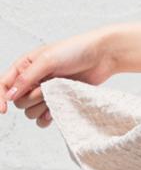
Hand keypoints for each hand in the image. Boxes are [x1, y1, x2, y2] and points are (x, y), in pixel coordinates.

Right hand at [0, 27, 116, 126]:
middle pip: (19, 101)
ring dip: (42, 107)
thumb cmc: (75, 51)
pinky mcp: (59, 101)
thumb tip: (10, 96)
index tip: (2, 110)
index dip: (0, 97)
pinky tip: (56, 111)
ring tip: (57, 94)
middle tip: (48, 87)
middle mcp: (33, 80)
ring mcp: (46, 92)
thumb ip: (27, 78)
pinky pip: (45, 118)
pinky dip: (48, 117)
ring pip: (31, 111)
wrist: (102, 57)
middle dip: (32, 98)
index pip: (4, 84)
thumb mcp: (47, 60)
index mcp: (25, 65)